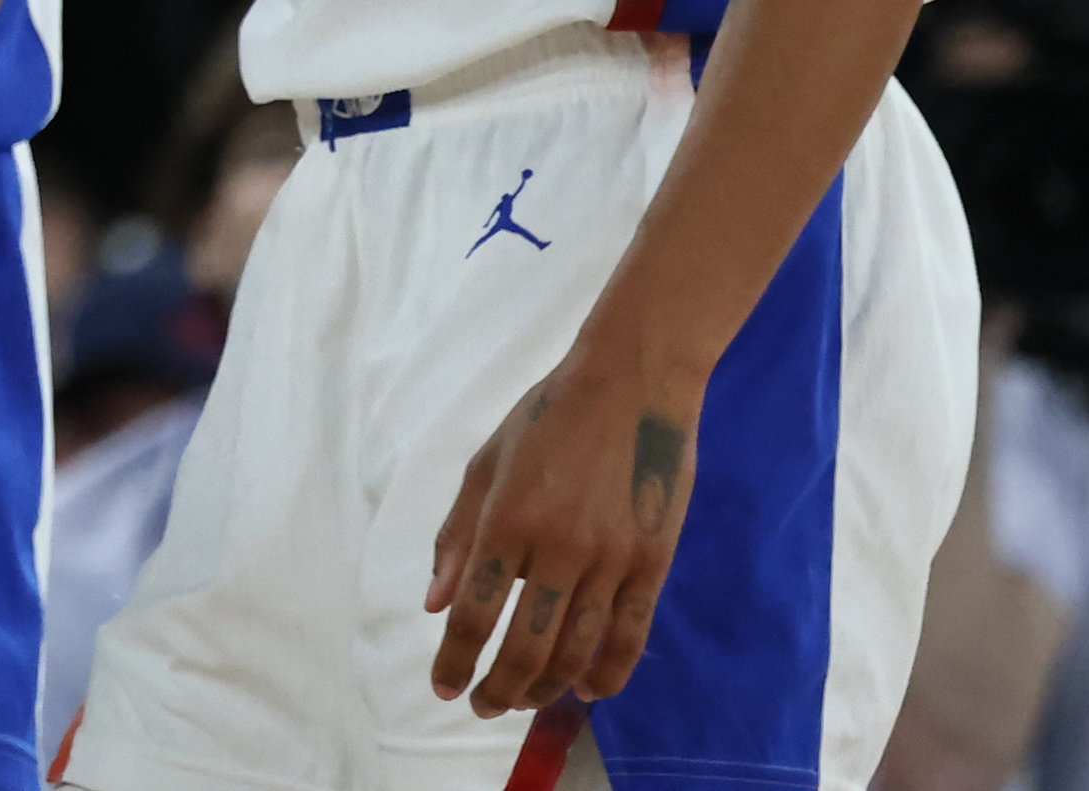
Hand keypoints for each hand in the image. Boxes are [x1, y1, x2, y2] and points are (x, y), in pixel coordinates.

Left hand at [423, 334, 700, 717]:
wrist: (631, 384)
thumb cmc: (546, 417)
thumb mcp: (485, 464)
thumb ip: (457, 536)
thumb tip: (435, 604)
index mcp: (506, 520)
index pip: (475, 613)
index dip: (456, 659)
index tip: (443, 688)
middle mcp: (558, 549)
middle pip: (526, 645)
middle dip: (499, 688)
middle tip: (483, 705)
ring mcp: (611, 560)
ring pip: (576, 650)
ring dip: (545, 687)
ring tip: (524, 701)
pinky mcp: (653, 563)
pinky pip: (631, 635)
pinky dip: (609, 674)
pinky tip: (587, 691)